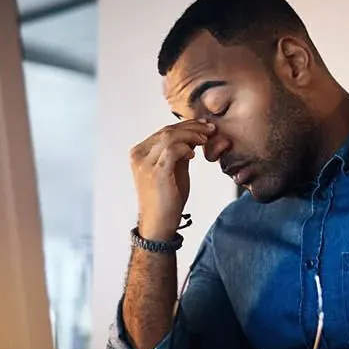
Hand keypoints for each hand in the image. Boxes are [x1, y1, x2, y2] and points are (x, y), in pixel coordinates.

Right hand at [129, 119, 215, 240]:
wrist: (159, 223)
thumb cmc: (166, 198)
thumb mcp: (174, 169)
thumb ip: (180, 152)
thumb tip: (194, 135)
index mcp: (140, 152)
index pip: (164, 130)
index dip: (186, 125)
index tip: (204, 125)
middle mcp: (139, 155)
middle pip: (167, 130)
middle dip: (191, 127)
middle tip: (210, 128)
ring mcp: (145, 164)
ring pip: (169, 137)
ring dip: (191, 135)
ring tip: (205, 139)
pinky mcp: (156, 173)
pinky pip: (171, 151)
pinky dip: (185, 148)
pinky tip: (193, 155)